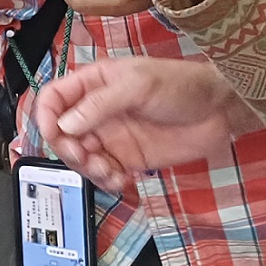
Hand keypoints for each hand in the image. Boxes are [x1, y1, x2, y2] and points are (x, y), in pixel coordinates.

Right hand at [33, 57, 263, 191]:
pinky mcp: (127, 158)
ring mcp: (111, 136)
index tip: (54, 134)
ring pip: (79, 157)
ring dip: (87, 169)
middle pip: (61, 133)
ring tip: (109, 172)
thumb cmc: (180, 85)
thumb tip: (66, 124)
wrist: (220, 111)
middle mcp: (96, 111)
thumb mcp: (138, 85)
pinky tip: (121, 180)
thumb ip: (100, 104)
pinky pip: (103, 173)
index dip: (45, 115)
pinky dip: (105, 181)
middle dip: (69, 149)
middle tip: (87, 157)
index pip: (53, 98)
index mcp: (94, 84)